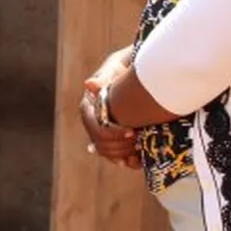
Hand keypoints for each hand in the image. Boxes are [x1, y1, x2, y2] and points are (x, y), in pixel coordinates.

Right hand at [80, 46, 137, 169]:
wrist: (134, 74)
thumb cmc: (122, 69)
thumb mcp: (114, 69)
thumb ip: (104, 77)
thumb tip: (89, 84)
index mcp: (88, 108)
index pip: (97, 129)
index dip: (113, 134)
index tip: (132, 132)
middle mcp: (92, 123)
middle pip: (101, 144)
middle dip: (121, 146)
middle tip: (140, 141)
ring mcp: (103, 132)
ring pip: (108, 153)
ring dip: (124, 154)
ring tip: (141, 147)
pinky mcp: (114, 139)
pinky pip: (117, 157)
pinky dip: (127, 161)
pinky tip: (138, 160)